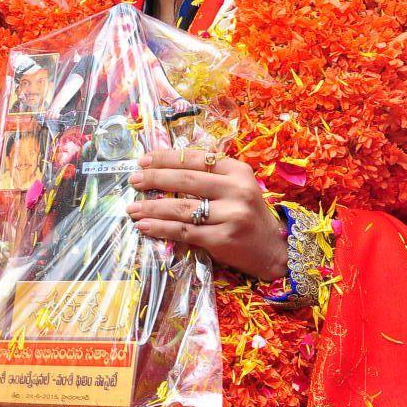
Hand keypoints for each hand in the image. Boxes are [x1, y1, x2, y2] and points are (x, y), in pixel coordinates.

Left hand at [127, 148, 287, 281]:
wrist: (274, 249)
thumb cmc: (249, 215)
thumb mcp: (238, 187)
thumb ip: (211, 176)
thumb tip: (166, 168)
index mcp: (238, 171)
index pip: (196, 159)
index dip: (166, 158)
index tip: (144, 160)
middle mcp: (236, 190)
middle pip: (186, 180)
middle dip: (154, 179)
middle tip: (133, 180)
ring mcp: (230, 215)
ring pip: (181, 208)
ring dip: (151, 207)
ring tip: (131, 208)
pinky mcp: (222, 239)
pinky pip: (184, 232)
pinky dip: (160, 228)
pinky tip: (144, 226)